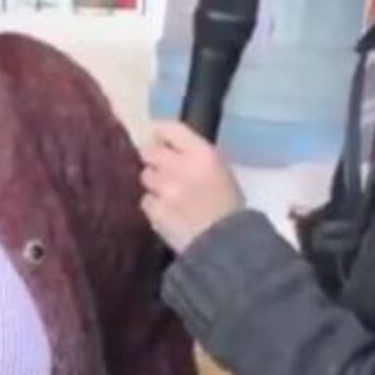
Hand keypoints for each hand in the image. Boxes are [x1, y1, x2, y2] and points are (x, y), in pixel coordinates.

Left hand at [140, 122, 243, 254]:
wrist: (225, 245)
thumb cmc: (229, 208)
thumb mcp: (220, 171)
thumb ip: (196, 156)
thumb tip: (171, 149)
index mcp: (202, 153)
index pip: (169, 129)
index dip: (161, 134)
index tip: (160, 140)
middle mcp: (180, 166)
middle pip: (148, 151)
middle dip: (153, 160)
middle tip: (163, 171)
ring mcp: (165, 189)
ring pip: (146, 176)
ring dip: (154, 184)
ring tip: (170, 197)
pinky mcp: (155, 210)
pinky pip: (146, 201)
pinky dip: (154, 206)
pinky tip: (168, 214)